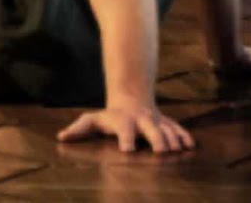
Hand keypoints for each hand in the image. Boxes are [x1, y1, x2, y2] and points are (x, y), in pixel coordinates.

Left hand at [57, 104, 194, 152]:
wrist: (132, 98)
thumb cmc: (109, 116)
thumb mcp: (93, 120)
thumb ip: (78, 129)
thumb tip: (60, 137)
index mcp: (123, 121)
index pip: (124, 129)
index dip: (126, 138)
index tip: (127, 150)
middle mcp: (141, 120)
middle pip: (151, 128)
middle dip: (156, 139)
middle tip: (160, 152)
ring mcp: (156, 121)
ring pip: (167, 129)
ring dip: (173, 139)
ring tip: (177, 151)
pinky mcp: (167, 123)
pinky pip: (178, 128)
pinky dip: (184, 136)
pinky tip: (190, 146)